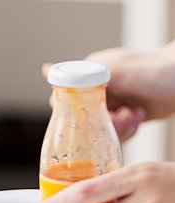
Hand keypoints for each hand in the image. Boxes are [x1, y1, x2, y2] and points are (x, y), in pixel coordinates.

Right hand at [44, 45, 174, 141]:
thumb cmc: (158, 70)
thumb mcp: (118, 72)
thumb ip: (83, 75)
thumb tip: (45, 70)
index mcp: (91, 75)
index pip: (66, 99)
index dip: (74, 112)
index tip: (86, 118)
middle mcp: (100, 90)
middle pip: (83, 117)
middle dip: (99, 124)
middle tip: (119, 118)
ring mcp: (114, 103)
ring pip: (100, 127)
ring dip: (116, 128)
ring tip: (133, 116)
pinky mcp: (127, 115)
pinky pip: (116, 132)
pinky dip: (127, 130)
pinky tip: (138, 117)